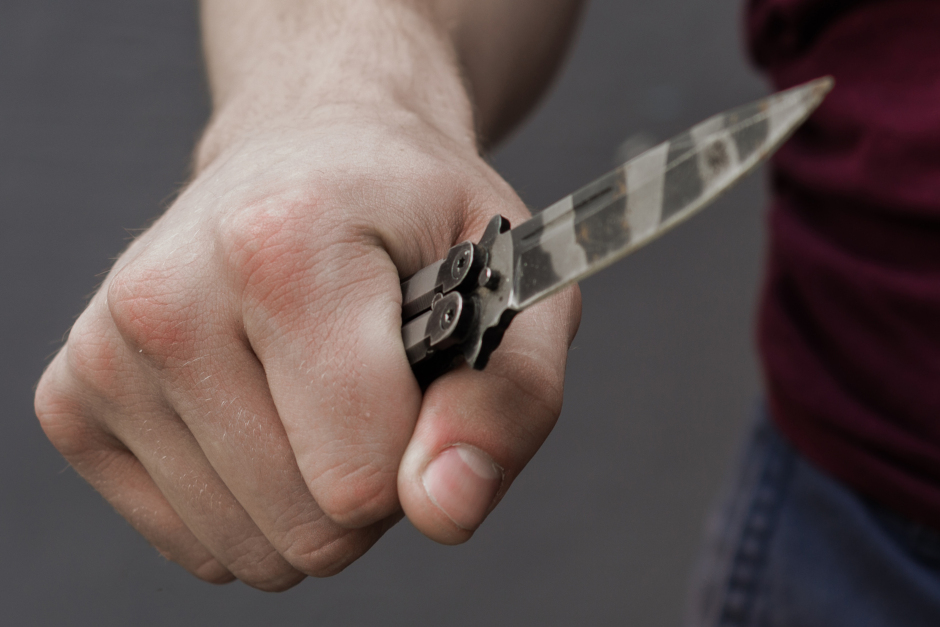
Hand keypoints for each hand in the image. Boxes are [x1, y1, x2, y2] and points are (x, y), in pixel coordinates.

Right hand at [34, 101, 580, 589]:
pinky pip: (196, 541)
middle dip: (370, 479)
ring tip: (319, 387)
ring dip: (310, 494)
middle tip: (375, 379)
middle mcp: (166, 298)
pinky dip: (249, 500)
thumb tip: (444, 509)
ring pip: (248, 549)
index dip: (424, 455)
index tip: (425, 378)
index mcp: (280, 248)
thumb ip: (508, 400)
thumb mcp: (511, 283)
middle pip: (309, 529)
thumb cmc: (414, 217)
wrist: (309, 152)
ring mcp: (105, 353)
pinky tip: (260, 405)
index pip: (361, 480)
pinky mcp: (72, 400)